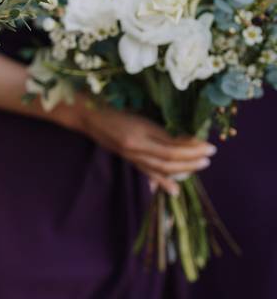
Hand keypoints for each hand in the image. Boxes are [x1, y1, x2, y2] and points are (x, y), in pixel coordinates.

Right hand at [61, 102, 215, 195]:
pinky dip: (162, 182)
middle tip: (209, 158)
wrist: (89, 116)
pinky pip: (147, 172)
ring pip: (160, 168)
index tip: (209, 146)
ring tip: (199, 167)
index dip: (192, 148)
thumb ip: (159, 128)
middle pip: (168, 159)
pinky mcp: (128, 159)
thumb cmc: (115, 108)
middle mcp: (135, 147)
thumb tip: (185, 139)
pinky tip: (175, 190)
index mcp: (139, 132)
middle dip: (191, 160)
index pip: (171, 145)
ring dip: (182, 170)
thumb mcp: (139, 114)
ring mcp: (130, 155)